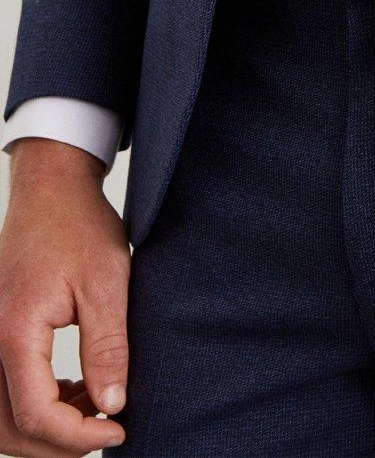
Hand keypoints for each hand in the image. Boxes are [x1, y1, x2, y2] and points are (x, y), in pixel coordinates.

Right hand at [0, 140, 129, 454]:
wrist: (52, 187)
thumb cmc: (79, 224)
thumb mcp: (107, 283)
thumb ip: (107, 347)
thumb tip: (113, 405)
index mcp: (14, 332)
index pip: (35, 415)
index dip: (78, 436)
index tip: (118, 430)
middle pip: (9, 428)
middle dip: (59, 443)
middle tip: (107, 430)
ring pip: (1, 415)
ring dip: (46, 426)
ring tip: (94, 407)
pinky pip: (4, 388)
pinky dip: (37, 404)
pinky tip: (75, 389)